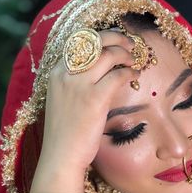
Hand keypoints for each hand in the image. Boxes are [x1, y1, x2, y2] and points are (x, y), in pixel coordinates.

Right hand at [36, 29, 137, 175]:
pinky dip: (130, 72)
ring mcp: (79, 85)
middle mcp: (66, 73)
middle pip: (94, 39)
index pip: (78, 40)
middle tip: (128, 42)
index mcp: (56, 72)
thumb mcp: (62, 101)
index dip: (98, 36)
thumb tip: (98, 73)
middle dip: (114, 37)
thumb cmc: (64, 134)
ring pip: (108, 54)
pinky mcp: (95, 98)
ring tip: (133, 61)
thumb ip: (74, 84)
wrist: (61, 156)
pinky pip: (118, 75)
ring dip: (125, 53)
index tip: (112, 40)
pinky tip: (134, 76)